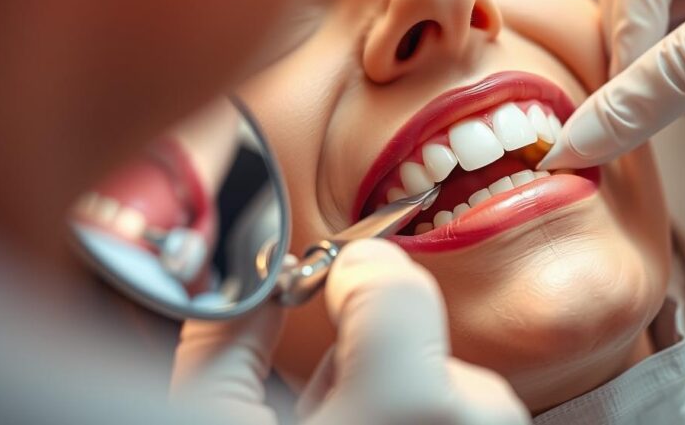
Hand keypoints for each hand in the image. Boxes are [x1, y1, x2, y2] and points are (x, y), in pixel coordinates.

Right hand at [170, 239, 529, 424]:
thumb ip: (228, 340)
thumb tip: (251, 283)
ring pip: (453, 384)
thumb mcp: (213, 422)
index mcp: (402, 404)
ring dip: (399, 397)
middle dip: (371, 354)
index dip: (349, 274)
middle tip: (322, 407)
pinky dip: (428, 423)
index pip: (390, 279)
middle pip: (423, 336)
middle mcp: (472, 422)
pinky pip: (471, 419)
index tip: (325, 283)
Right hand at [597, 0, 684, 162]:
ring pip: (626, 52)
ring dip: (630, 89)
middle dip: (624, 56)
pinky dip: (647, 115)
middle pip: (622, 7)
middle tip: (632, 106)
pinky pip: (648, 94)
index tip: (633, 74)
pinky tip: (668, 125)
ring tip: (646, 122)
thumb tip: (619, 103)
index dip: (630, 18)